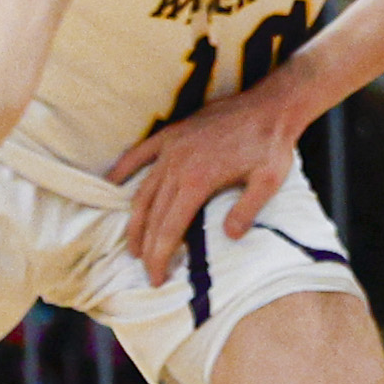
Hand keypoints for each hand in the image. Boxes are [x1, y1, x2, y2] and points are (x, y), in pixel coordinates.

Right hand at [108, 83, 301, 278]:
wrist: (270, 105)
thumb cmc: (271, 145)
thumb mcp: (268, 182)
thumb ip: (246, 210)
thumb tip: (229, 237)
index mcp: (198, 180)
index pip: (169, 228)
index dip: (160, 255)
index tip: (157, 277)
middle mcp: (177, 164)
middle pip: (153, 214)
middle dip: (146, 247)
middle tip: (146, 270)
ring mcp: (171, 147)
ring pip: (143, 190)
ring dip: (135, 220)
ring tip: (133, 245)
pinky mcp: (172, 133)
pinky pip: (140, 153)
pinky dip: (124, 169)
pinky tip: (113, 184)